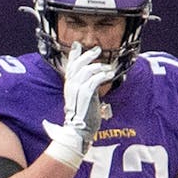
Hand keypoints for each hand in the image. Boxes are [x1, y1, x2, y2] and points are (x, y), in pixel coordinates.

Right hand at [45, 42, 114, 168]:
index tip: (77, 44)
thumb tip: (89, 83)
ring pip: (87, 70)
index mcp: (68, 88)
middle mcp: (70, 87)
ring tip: (107, 69)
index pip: (69, 68)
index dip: (73, 55)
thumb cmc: (79, 120)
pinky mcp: (86, 94)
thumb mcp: (79, 102)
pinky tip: (109, 75)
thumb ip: (81, 92)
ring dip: (99, 67)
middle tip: (97, 50)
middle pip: (77, 65)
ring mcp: (77, 91)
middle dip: (87, 55)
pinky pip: (94, 79)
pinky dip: (103, 75)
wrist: (77, 132)